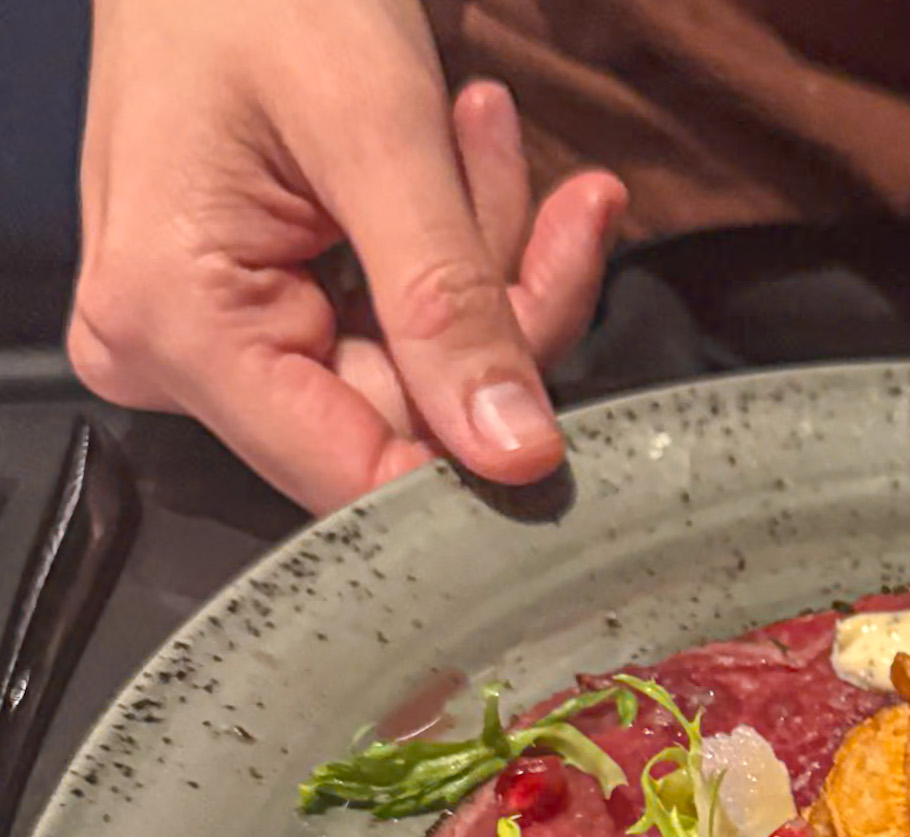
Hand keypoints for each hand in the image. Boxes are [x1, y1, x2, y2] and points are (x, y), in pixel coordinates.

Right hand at [69, 0, 626, 513]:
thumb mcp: (374, 133)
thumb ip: (449, 305)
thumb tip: (516, 455)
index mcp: (177, 325)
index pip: (357, 474)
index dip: (479, 449)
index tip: (569, 343)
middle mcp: (179, 356)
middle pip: (405, 419)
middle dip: (500, 309)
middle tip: (560, 197)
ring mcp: (218, 338)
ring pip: (422, 374)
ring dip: (488, 259)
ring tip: (485, 124)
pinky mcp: (263, 310)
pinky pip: (400, 331)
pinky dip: (463, 250)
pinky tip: (471, 147)